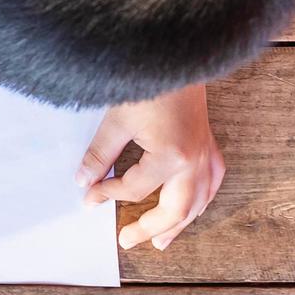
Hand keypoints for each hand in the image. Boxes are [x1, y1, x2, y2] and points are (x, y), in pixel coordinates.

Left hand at [76, 83, 225, 250]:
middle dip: (150, 229)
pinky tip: (193, 205)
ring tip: (161, 241)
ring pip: (198, 202)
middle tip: (127, 241)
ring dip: (179, 223)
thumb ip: (100, 154)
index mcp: (171, 156)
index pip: (134, 189)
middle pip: (174, 209)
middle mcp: (194, 161)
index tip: (89, 197)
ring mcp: (205, 153)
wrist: (175, 53)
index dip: (108, 195)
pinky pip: (211, 182)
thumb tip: (83, 180)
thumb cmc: (148, 82)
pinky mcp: (209, 143)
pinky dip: (201, 200)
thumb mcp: (116, 119)